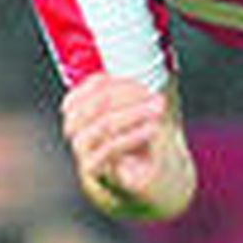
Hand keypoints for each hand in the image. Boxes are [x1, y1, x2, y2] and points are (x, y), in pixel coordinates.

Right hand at [61, 73, 189, 217]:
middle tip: (154, 94)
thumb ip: (146, 87)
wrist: (160, 184)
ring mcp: (88, 158)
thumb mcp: (147, 112)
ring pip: (93, 131)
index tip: (137, 81)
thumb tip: (166, 57)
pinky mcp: (102, 178)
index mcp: (86, 119)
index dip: (103, 83)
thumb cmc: (151, 142)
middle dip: (118, 96)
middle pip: (82, 110)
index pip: (76, 96)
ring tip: (158, 108)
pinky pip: (104, 156)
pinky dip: (129, 138)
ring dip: (129, 115)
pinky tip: (152, 130)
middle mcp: (81, 138)